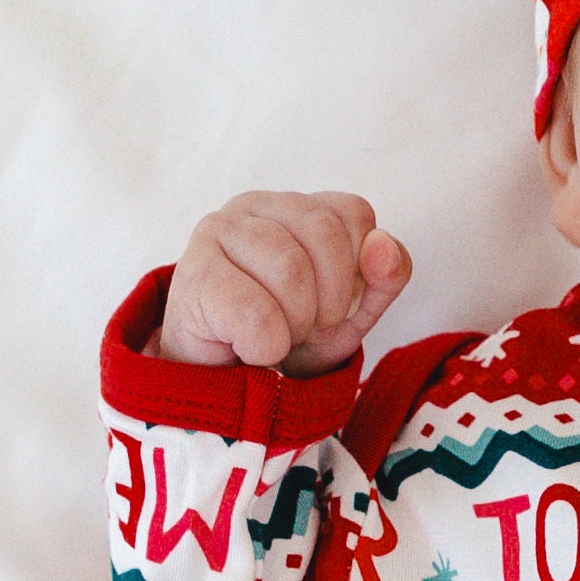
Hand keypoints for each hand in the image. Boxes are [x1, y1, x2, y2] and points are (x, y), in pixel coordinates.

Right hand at [157, 191, 412, 376]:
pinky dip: (266, 344)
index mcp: (300, 205)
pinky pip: (254, 312)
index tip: (336, 300)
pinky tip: (250, 347)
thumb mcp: (355, 308)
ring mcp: (218, 232)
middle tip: (309, 326)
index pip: (355, 212)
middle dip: (331, 298)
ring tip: (279, 334)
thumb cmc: (290, 330)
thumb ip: (386, 275)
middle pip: (325, 234)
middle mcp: (256, 204)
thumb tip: (382, 245)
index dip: (358, 268)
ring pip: (290, 269)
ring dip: (297, 322)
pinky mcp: (193, 274)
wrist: (226, 376)